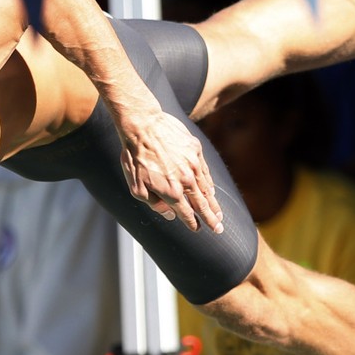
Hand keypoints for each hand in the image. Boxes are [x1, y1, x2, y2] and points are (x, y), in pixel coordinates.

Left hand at [116, 105, 223, 232]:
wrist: (143, 126)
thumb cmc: (135, 157)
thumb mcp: (136, 187)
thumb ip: (154, 204)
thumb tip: (169, 214)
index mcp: (172, 192)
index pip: (186, 213)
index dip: (192, 223)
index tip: (198, 229)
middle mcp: (186, 181)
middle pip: (201, 205)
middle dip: (211, 219)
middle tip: (218, 229)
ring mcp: (193, 165)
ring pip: (206, 189)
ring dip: (213, 203)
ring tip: (218, 213)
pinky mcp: (196, 151)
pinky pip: (205, 172)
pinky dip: (209, 183)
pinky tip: (212, 190)